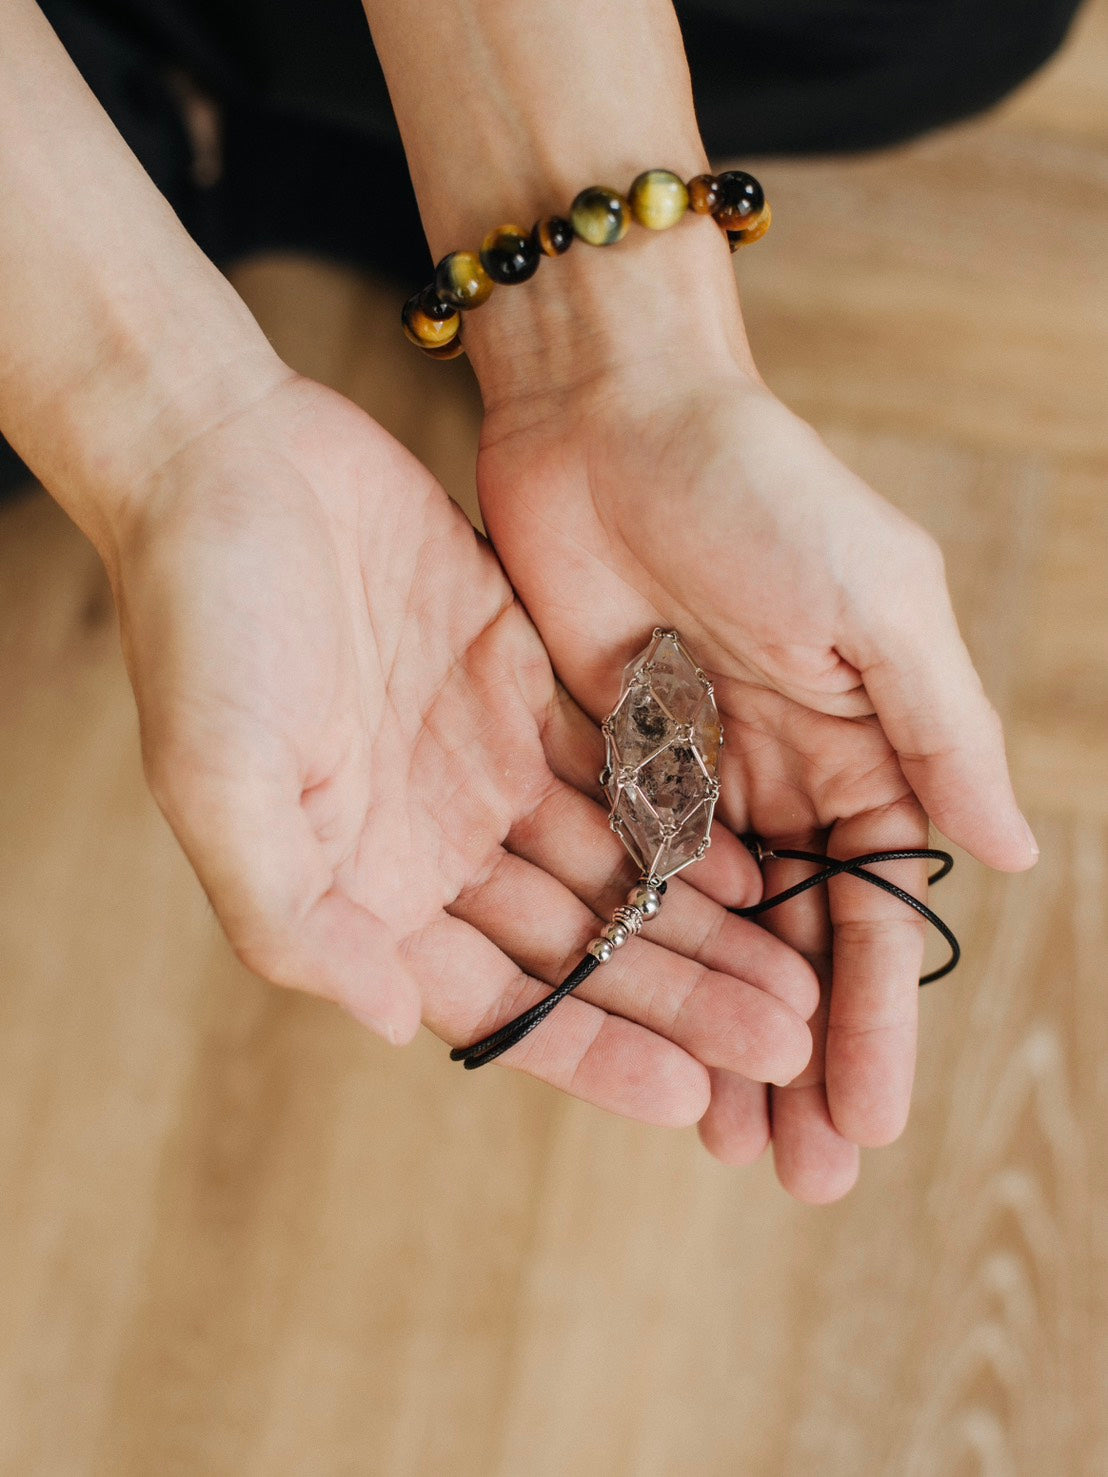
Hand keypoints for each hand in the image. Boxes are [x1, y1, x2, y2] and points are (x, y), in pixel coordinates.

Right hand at [104, 372, 817, 1125]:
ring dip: (699, 921)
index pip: (498, 1000)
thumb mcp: (218, 785)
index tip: (690, 1098)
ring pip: (612, 865)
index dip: (593, 1051)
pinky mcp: (519, 682)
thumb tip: (397, 1018)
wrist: (225, 458)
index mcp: (364, 885)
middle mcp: (432, 840)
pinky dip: (681, 815)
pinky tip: (752, 858)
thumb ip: (296, 919)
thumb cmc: (200, 624)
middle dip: (678, 997)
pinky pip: (619, 766)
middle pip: (578, 944)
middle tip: (783, 1041)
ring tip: (792, 972)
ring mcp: (480, 761)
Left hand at [470, 231, 1035, 1196]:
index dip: (878, 1020)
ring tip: (728, 1146)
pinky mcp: (605, 761)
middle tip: (800, 1178)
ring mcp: (689, 776)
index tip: (871, 1126)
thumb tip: (1014, 855)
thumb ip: (942, 729)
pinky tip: (633, 1034)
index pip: (878, 911)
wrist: (614, 414)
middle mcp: (783, 777)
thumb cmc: (760, 486)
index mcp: (865, 746)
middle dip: (802, 1058)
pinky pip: (624, 881)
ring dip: (720, 1035)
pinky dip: (636, 959)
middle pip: (796, 946)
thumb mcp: (876, 601)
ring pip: (711, 936)